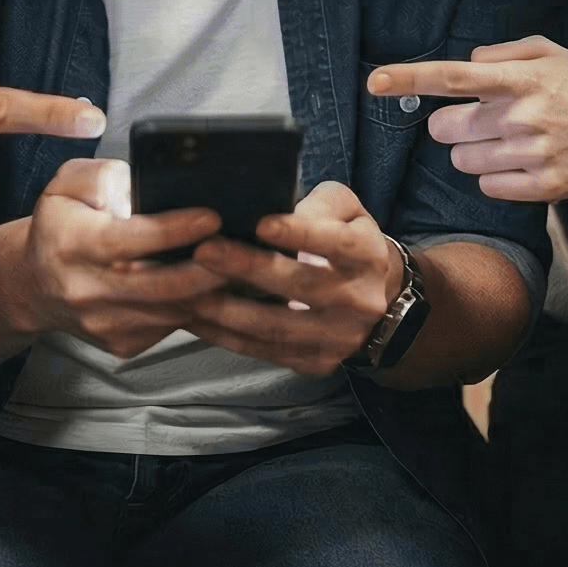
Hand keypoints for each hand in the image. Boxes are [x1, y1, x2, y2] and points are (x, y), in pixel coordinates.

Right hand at [19, 159, 224, 358]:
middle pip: (161, 285)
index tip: (211, 216)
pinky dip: (197, 306)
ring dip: (210, 290)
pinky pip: (171, 325)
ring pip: (172, 311)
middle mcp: (87, 290)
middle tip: (241, 244)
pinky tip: (214, 285)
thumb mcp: (66, 185)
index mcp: (72, 245)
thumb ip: (101, 175)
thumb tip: (139, 182)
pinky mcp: (123, 343)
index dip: (174, 230)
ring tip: (239, 263)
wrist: (35, 283)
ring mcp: (106, 322)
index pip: (128, 241)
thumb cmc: (59, 225)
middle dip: (208, 267)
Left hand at [182, 181, 402, 374]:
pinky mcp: (317, 362)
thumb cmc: (348, 239)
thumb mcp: (347, 209)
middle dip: (248, 269)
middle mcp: (359, 300)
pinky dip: (227, 337)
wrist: (379, 299)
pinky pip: (266, 352)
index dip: (299, 234)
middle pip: (299, 286)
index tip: (261, 224)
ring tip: (188, 291)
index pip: (335, 243)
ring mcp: (338, 338)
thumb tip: (283, 209)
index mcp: (367, 255)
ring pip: (277, 327)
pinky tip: (197, 319)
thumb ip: (320, 204)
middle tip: (203, 251)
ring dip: (228, 311)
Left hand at [368, 35, 567, 203]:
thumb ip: (502, 53)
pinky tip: (521, 161)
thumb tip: (466, 64)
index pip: (453, 77)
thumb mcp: (549, 52)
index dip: (410, 79)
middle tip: (475, 120)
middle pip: (447, 129)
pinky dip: (496, 176)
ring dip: (473, 152)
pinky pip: (490, 187)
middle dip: (449, 126)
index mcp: (520, 79)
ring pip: (464, 161)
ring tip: (507, 140)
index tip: (375, 80)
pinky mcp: (544, 187)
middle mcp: (522, 116)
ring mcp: (533, 154)